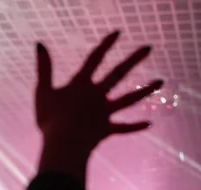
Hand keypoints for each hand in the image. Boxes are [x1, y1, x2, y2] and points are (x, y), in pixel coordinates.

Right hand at [35, 31, 162, 157]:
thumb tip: (40, 44)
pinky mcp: (106, 130)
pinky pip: (123, 128)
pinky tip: (149, 123)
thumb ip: (44, 68)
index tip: (118, 33)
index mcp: (81, 84)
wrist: (63, 145)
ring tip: (160, 81)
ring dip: (145, 90)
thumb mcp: (43, 91)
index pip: (95, 59)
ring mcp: (104, 113)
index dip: (106, 45)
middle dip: (134, 60)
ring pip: (129, 99)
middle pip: (118, 74)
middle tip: (149, 48)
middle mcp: (97, 95)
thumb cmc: (50, 119)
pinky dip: (135, 126)